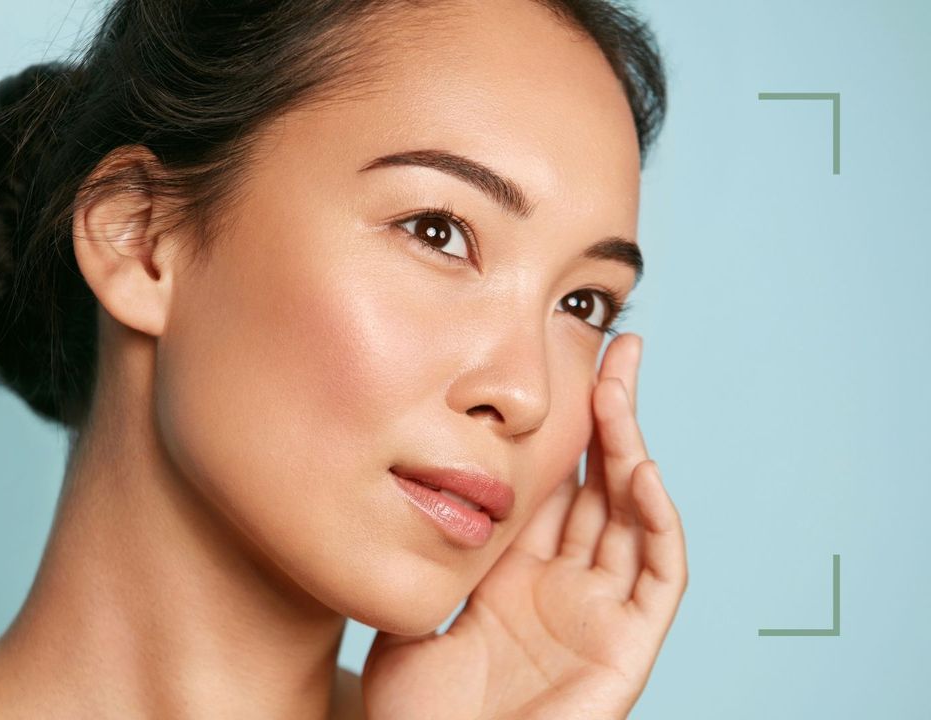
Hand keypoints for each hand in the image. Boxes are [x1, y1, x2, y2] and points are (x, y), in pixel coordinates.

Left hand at [360, 333, 686, 719]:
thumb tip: (407, 471)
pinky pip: (659, 573)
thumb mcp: (415, 606)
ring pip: (634, 514)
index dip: (563, 426)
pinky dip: (658, 519)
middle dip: (610, 414)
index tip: (561, 363)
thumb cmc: (416, 712)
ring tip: (621, 384)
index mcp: (513, 574)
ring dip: (633, 447)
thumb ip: (429, 547)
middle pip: (600, 484)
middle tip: (615, 345)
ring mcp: (599, 614)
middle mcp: (562, 586)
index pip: (552, 484)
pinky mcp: (628, 646)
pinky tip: (641, 468)